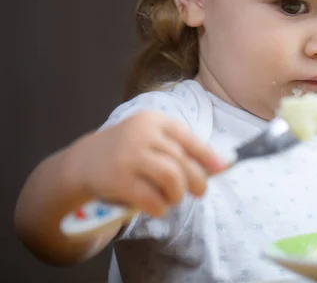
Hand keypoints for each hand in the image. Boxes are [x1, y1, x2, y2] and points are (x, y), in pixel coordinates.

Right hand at [68, 111, 226, 216]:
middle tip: (200, 192)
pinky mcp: (117, 179)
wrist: (83, 162)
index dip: (207, 155)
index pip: (188, 138)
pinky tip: (158, 207)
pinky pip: (151, 198)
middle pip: (182, 161)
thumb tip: (222, 164)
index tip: (222, 169)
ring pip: (171, 178)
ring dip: (178, 194)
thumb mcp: (152, 139)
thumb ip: (182, 148)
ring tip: (174, 198)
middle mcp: (142, 134)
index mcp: (154, 121)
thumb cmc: (129, 151)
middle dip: (197, 181)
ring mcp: (129, 156)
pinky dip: (160, 206)